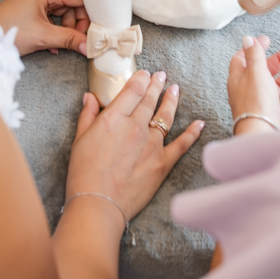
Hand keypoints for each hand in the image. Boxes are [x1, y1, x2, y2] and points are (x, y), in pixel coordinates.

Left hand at [0, 0, 89, 56]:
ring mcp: (37, 0)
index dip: (89, 13)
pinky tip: (55, 45)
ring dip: (67, 29)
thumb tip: (89, 46)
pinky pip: (53, 18)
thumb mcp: (42, 36)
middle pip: (72, 4)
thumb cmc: (8, 30)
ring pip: (63, 12)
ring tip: (64, 44)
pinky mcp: (33, 11)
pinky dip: (57, 30)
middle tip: (80, 39)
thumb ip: (69, 39)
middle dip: (77, 23)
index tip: (97, 28)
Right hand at [67, 71, 203, 218]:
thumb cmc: (84, 173)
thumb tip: (90, 97)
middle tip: (161, 76)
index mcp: (114, 118)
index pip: (133, 90)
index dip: (141, 79)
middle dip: (157, 85)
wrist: (98, 204)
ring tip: (175, 90)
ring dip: (172, 101)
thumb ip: (88, 115)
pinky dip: (192, 133)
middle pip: (150, 100)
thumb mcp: (79, 139)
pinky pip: (182, 144)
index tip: (145, 74)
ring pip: (166, 116)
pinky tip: (199, 123)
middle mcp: (136, 127)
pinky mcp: (162, 163)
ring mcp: (152, 145)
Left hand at [227, 35, 279, 134]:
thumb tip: (247, 38)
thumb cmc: (254, 103)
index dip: (255, 48)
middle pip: (268, 69)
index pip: (244, 58)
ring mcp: (265, 102)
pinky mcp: (277, 114)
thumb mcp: (255, 72)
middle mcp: (251, 90)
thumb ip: (254, 54)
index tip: (267, 40)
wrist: (261, 133)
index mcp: (240, 78)